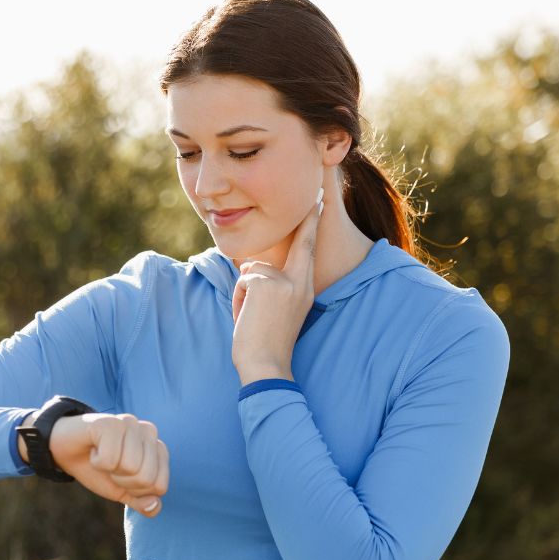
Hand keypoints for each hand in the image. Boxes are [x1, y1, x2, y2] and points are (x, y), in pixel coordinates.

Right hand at [22, 413, 169, 516]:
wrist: (63, 450)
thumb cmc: (95, 468)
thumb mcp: (121, 490)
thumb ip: (140, 501)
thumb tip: (154, 505)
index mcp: (157, 448)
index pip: (159, 486)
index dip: (135, 491)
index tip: (120, 476)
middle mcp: (148, 431)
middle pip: (146, 478)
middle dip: (122, 481)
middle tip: (109, 466)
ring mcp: (130, 423)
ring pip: (132, 467)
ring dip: (109, 470)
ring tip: (101, 456)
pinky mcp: (110, 422)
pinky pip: (110, 459)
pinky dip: (97, 462)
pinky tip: (93, 449)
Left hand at [230, 173, 328, 383]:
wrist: (266, 366)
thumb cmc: (267, 343)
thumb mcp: (277, 310)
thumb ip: (271, 285)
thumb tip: (250, 265)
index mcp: (305, 289)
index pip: (308, 250)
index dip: (312, 224)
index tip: (318, 201)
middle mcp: (300, 282)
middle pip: (298, 244)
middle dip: (307, 219)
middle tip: (320, 194)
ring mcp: (285, 282)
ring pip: (253, 269)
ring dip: (244, 291)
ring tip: (252, 316)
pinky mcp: (265, 284)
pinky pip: (242, 279)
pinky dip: (238, 298)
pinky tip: (246, 316)